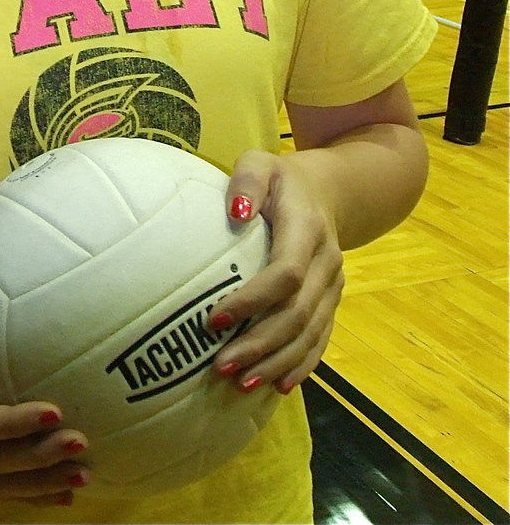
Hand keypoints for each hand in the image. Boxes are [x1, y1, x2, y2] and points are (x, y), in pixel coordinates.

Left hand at [207, 150, 343, 394]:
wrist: (329, 189)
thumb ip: (247, 180)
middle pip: (298, 313)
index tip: (214, 320)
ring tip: (241, 385)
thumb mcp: (260, 162)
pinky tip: (278, 386)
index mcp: (307, 228)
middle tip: (220, 366)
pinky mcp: (332, 300)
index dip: (252, 301)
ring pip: (310, 333)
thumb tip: (235, 212)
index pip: (286, 274)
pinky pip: (321, 338)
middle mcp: (327, 261)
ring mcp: (334, 285)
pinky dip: (301, 364)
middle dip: (260, 345)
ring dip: (277, 363)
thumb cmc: (280, 178)